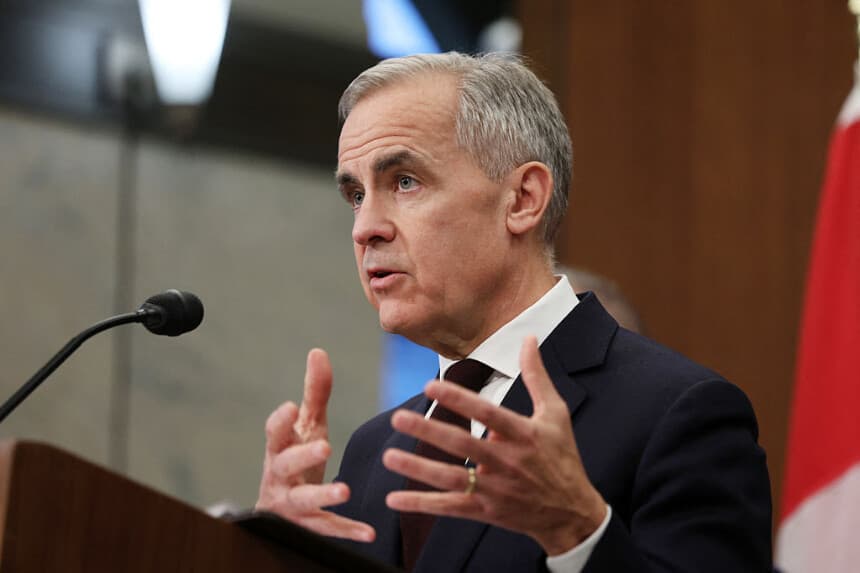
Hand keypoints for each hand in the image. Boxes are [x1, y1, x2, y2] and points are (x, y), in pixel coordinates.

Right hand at [256, 348, 374, 541]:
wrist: (280, 507)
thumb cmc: (295, 457)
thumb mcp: (306, 426)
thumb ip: (314, 393)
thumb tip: (318, 351)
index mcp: (280, 447)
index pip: (274, 433)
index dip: (279, 421)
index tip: (291, 407)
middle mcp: (280, 475)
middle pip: (285, 465)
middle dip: (302, 455)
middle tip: (325, 445)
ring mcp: (291, 503)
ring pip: (302, 500)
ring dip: (322, 495)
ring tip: (344, 489)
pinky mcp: (307, 525)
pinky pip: (326, 529)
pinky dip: (347, 530)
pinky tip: (369, 532)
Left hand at [382, 336, 605, 554]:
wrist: (572, 512)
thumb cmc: (563, 456)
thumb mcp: (556, 413)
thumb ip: (537, 375)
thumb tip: (528, 338)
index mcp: (523, 434)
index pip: (487, 413)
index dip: (459, 399)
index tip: (431, 385)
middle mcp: (508, 461)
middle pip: (463, 445)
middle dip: (429, 431)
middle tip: (398, 418)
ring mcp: (496, 489)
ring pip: (452, 478)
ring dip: (419, 469)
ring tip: (390, 456)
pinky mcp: (487, 510)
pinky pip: (451, 507)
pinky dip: (422, 504)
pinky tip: (393, 499)